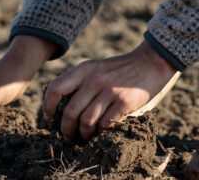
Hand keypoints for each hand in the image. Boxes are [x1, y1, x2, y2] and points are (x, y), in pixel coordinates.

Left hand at [42, 40, 178, 140]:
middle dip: (67, 129)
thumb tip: (63, 107)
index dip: (48, 107)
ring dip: (85, 134)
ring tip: (88, 136)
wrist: (151, 62)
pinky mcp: (123, 102)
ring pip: (86, 122)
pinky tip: (103, 131)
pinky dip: (102, 132)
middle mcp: (94, 79)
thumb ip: (81, 81)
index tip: (49, 118)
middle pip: (70, 112)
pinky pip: (105, 124)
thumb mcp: (97, 67)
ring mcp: (109, 91)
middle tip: (70, 136)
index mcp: (84, 70)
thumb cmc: (121, 69)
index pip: (55, 89)